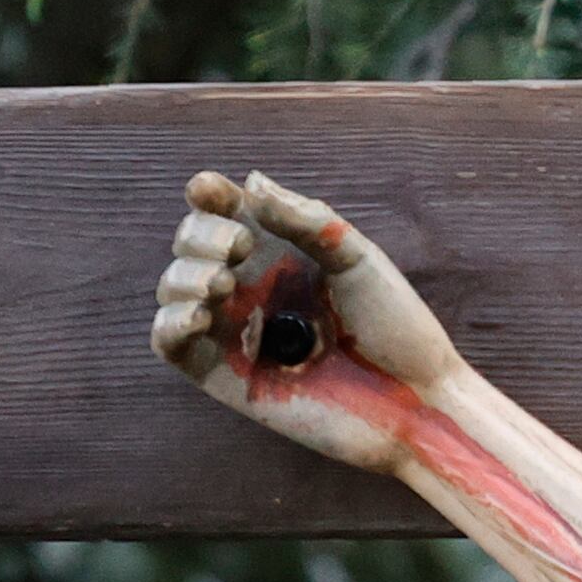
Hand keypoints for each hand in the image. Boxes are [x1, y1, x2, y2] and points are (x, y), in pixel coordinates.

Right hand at [149, 168, 466, 477]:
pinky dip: (169, 322)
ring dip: (184, 275)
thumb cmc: (397, 328)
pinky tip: (199, 316)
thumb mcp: (357, 260)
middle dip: (201, 235)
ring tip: (223, 284)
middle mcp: (253, 287)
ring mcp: (236, 329)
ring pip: (173, 288)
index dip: (207, 195)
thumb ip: (306, 222)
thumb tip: (251, 182)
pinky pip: (169, 344)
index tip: (209, 190)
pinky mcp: (223, 374)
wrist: (413, 399)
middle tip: (240, 250)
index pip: (225, 212)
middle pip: (191, 243)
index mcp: (282, 253)